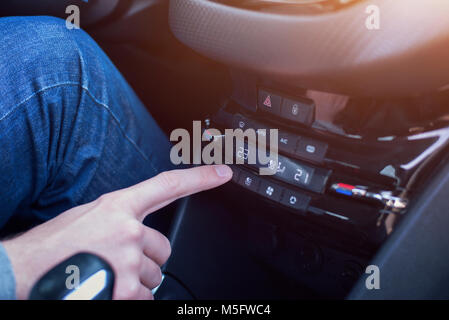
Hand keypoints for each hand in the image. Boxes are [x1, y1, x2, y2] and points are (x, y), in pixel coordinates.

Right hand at [2, 165, 232, 299]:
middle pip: (163, 249)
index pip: (168, 186)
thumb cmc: (51, 247)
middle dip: (147, 259)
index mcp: (118, 206)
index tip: (222, 173)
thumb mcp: (87, 219)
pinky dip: (130, 298)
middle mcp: (129, 230)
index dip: (199, 178)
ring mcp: (129, 261)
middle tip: (119, 262)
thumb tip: (138, 235)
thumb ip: (119, 221)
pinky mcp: (127, 290)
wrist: (23, 273)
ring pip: (154, 275)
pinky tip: (108, 290)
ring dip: (136, 280)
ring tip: (106, 276)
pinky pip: (145, 297)